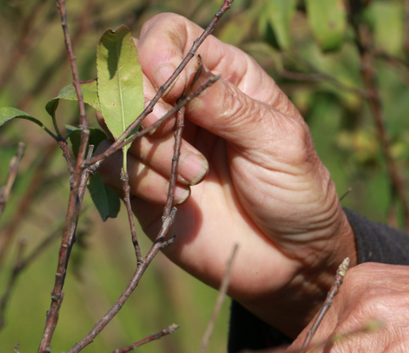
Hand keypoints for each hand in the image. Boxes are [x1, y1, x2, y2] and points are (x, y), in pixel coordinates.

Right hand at [99, 13, 355, 336]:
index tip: (169, 87)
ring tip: (195, 180)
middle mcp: (184, 106)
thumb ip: (227, 105)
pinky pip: (111, 167)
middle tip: (167, 129)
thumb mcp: (277, 140)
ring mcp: (161, 146)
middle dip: (141, 102)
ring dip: (150, 150)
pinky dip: (140, 179)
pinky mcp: (145, 186)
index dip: (157, 51)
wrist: (290, 260)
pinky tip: (179, 198)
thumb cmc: (296, 191)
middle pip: (129, 76)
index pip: (169, 36)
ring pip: (116, 123)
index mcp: (222, 77)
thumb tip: (172, 73)